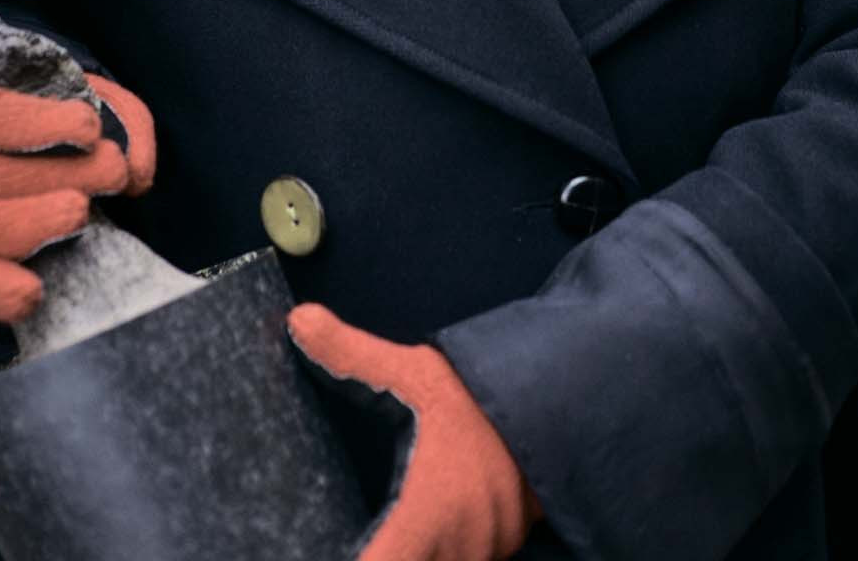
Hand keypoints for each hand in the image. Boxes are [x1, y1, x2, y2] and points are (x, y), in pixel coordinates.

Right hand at [0, 70, 155, 322]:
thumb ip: (117, 115)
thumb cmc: (27, 114)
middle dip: (67, 175)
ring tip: (82, 209)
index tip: (90, 128)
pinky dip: (5, 293)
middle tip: (110, 170)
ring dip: (47, 223)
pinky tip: (37, 290)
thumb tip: (137, 174)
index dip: (45, 125)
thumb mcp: (70, 90)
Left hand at [286, 302, 543, 560]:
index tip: (315, 554)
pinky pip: (453, 557)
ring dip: (405, 550)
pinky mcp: (500, 550)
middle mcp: (457, 550)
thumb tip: (298, 319)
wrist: (559, 397)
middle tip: (334, 535)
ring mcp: (484, 554)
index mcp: (428, 517)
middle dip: (378, 552)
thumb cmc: (480, 391)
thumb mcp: (413, 370)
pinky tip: (409, 530)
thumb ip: (352, 355)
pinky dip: (430, 548)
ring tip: (372, 532)